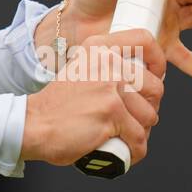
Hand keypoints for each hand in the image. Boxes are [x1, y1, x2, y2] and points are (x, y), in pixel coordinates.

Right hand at [22, 29, 164, 166]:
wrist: (33, 124)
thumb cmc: (56, 105)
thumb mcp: (80, 70)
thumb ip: (106, 67)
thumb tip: (141, 78)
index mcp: (98, 47)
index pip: (145, 41)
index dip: (158, 63)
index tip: (155, 77)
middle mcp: (106, 62)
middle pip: (155, 87)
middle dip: (149, 109)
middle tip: (133, 118)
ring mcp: (110, 87)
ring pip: (149, 116)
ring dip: (140, 132)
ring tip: (122, 136)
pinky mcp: (112, 114)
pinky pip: (139, 138)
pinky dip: (134, 150)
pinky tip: (123, 150)